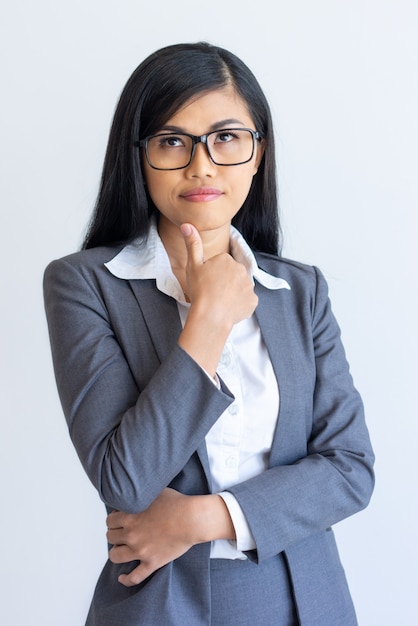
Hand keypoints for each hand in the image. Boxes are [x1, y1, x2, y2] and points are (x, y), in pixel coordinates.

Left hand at [106, 488, 235, 586]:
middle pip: (110, 537)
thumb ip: (139, 495)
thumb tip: (132, 493)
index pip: (109, 521)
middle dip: (115, 533)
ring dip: (116, 552)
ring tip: (121, 548)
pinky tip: (122, 577)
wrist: (192, 519)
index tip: (120, 519)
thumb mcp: (154, 491)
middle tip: (122, 532)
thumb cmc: (176, 503)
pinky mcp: (152, 563)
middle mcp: (131, 535)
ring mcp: (141, 551)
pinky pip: (134, 577)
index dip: (114, 519)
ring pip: (115, 556)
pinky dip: (125, 579)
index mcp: (130, 516)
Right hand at [178, 223, 257, 374]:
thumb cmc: (200, 290)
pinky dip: (239, 305)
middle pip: (231, 275)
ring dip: (232, 293)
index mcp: (227, 259)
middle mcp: (241, 269)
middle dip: (224, 282)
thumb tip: (187, 224)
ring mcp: (249, 286)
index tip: (205, 282)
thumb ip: (192, 244)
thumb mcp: (192, 265)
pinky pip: (246, 301)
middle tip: (211, 292)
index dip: (211, 274)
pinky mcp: (253, 301)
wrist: (210, 315)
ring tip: (219, 302)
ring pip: (239, 288)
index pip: (220, 265)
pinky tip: (228, 309)